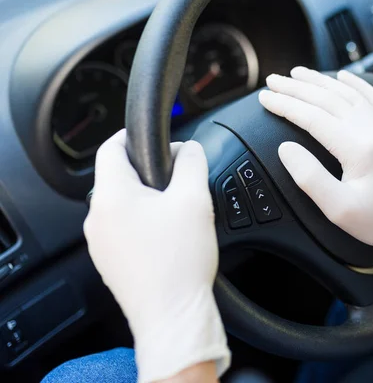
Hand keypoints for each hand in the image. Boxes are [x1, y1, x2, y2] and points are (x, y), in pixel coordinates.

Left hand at [84, 130, 228, 381]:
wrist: (173, 316)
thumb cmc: (180, 262)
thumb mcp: (195, 200)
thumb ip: (191, 162)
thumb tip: (187, 148)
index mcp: (111, 197)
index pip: (111, 148)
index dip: (131, 136)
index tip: (151, 138)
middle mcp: (97, 219)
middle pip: (117, 179)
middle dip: (147, 174)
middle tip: (178, 182)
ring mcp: (100, 244)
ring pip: (122, 206)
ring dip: (145, 201)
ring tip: (177, 214)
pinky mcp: (110, 263)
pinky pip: (123, 231)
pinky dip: (142, 225)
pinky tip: (168, 239)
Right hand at [258, 67, 372, 280]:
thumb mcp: (337, 209)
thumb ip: (309, 177)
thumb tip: (286, 149)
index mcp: (359, 149)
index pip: (313, 118)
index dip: (285, 105)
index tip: (265, 98)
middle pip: (328, 100)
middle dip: (296, 88)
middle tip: (273, 80)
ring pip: (348, 94)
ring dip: (320, 81)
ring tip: (298, 74)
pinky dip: (356, 84)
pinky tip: (343, 76)